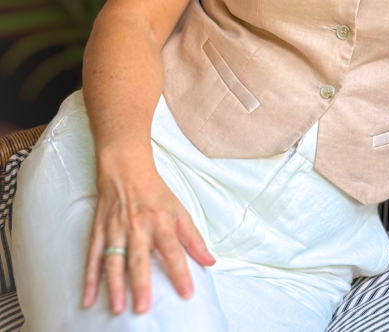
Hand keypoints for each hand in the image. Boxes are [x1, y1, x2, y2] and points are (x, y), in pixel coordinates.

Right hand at [83, 155, 215, 313]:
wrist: (126, 169)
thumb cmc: (155, 193)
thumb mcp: (180, 211)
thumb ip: (194, 239)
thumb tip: (210, 261)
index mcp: (161, 222)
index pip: (174, 251)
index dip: (181, 272)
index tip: (187, 294)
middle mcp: (138, 227)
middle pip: (140, 258)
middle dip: (141, 283)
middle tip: (144, 308)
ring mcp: (116, 230)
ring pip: (114, 261)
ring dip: (114, 286)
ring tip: (118, 309)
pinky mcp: (99, 232)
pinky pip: (92, 258)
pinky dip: (89, 279)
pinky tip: (88, 300)